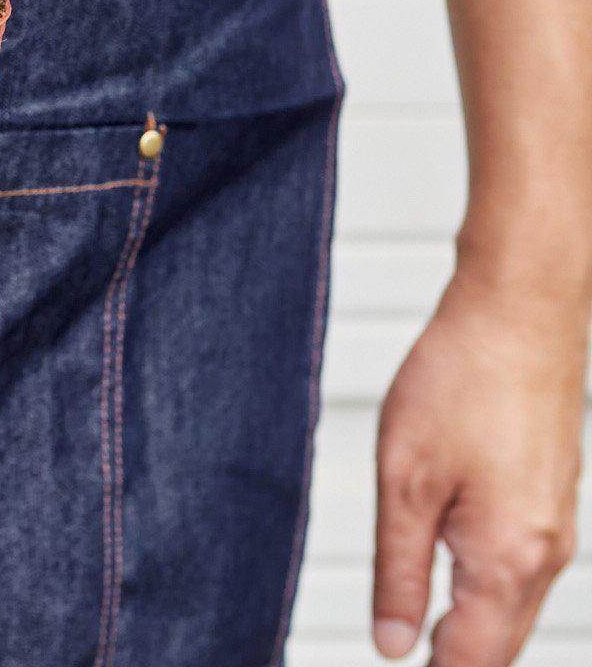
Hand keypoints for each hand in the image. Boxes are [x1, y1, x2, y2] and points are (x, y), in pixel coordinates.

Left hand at [373, 266, 585, 663]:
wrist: (520, 316)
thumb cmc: (461, 382)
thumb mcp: (406, 481)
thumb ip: (399, 571)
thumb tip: (392, 645)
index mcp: (507, 562)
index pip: (472, 662)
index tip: (395, 663)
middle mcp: (545, 556)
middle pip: (500, 644)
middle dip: (455, 658)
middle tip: (405, 648)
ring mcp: (556, 527)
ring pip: (513, 606)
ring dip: (470, 622)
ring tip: (420, 624)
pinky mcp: (553, 497)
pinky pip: (522, 566)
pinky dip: (486, 583)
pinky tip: (450, 564)